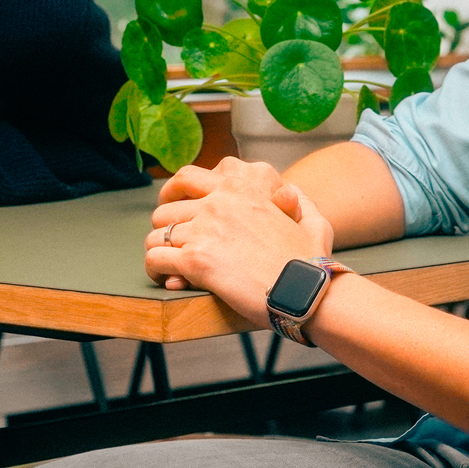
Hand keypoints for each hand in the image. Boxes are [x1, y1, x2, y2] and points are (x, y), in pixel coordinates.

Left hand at [144, 157, 334, 324]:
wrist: (305, 290)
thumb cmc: (311, 262)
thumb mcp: (312, 220)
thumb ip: (298, 201)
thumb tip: (290, 191)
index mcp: (241, 188)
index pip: (187, 176)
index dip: (173, 192)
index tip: (172, 206)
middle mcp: (217, 203)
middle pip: (166, 209)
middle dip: (164, 227)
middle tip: (169, 244)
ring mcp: (204, 230)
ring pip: (156, 235)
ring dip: (158, 250)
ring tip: (167, 266)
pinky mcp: (195, 260)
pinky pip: (156, 259)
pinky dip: (156, 270)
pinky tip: (166, 279)